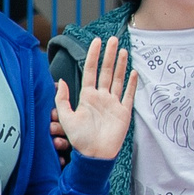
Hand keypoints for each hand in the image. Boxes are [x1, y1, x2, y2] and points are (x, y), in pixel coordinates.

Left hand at [54, 35, 138, 159]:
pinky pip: (129, 95)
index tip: (96, 42)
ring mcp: (114, 104)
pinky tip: (133, 72)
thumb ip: (62, 99)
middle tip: (113, 39)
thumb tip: (60, 81)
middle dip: (109, 55)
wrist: (94, 155)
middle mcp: (101, 98)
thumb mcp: (66, 117)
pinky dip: (132, 84)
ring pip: (118, 79)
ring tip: (123, 50)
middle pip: (106, 71)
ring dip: (121, 65)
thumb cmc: (79, 139)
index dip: (93, 56)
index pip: (91, 71)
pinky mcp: (124, 112)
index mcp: (87, 97)